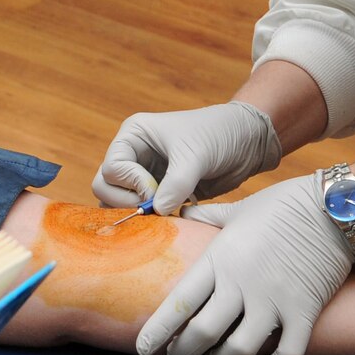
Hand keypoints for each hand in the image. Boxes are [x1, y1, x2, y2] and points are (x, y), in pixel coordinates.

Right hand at [93, 101, 280, 212]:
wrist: (248, 142)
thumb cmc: (219, 134)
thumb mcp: (196, 155)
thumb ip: (175, 183)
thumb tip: (157, 211)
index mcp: (134, 135)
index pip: (112, 168)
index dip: (130, 184)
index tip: (155, 190)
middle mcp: (134, 155)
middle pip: (106, 188)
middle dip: (126, 202)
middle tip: (153, 209)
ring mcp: (145, 176)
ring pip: (119, 203)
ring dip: (136, 214)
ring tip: (162, 216)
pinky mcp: (161, 194)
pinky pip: (143, 213)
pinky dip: (151, 220)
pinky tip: (170, 219)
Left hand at [136, 175, 350, 354]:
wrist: (334, 206)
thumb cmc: (283, 205)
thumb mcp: (237, 209)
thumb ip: (208, 218)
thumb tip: (183, 214)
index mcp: (220, 258)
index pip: (179, 302)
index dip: (157, 331)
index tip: (145, 348)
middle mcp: (242, 284)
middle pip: (203, 333)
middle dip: (184, 352)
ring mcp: (274, 300)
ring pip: (239, 350)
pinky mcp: (305, 312)